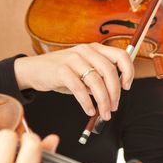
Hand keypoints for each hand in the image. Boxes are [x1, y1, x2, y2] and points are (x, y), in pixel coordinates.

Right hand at [14, 43, 133, 119]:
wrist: (33, 70)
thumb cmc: (63, 73)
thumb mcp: (84, 71)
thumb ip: (99, 78)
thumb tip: (115, 95)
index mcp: (95, 49)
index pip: (121, 55)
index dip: (128, 71)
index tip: (127, 87)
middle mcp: (86, 51)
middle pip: (110, 71)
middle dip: (115, 93)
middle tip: (114, 107)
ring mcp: (73, 59)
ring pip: (96, 81)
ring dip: (103, 101)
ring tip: (104, 113)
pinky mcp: (61, 70)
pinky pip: (79, 89)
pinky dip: (87, 102)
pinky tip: (89, 110)